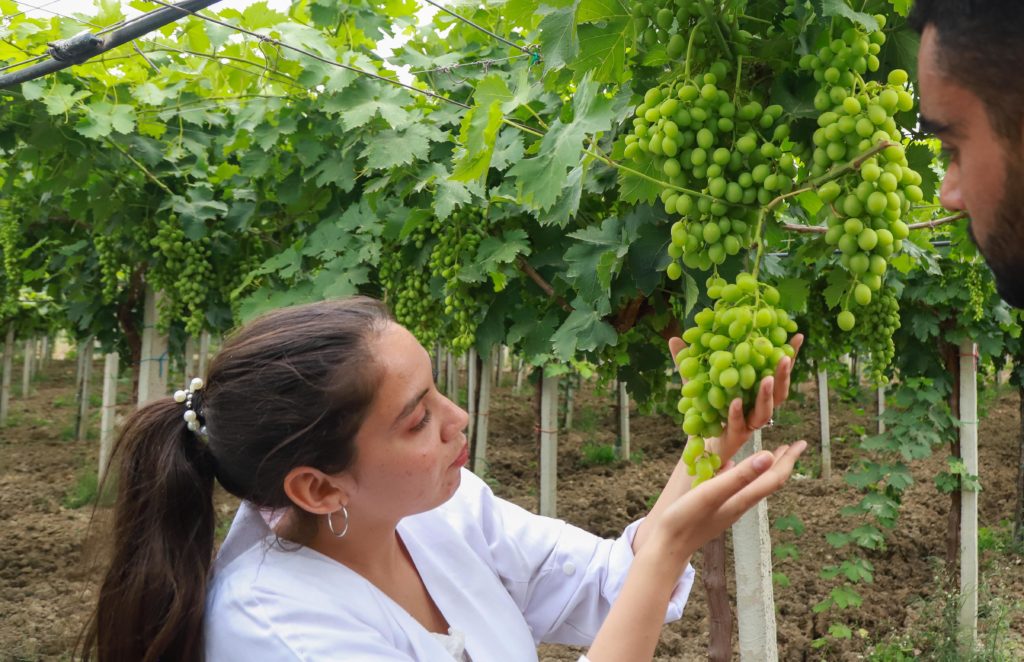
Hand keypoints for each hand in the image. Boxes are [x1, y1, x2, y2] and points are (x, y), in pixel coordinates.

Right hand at [654, 441, 806, 557]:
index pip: (774, 477)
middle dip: (783, 463)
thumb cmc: (685, 519)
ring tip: (771, 455)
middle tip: (794, 446)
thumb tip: (769, 457)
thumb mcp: (711, 493)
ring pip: (756, 486)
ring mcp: (729, 508)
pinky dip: (747, 475)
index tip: (801, 443)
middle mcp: (740, 504)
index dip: (788, 459)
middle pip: (768, 482)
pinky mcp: (717, 510)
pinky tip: (735, 469)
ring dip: (767, 469)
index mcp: (742, 499)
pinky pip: (740, 489)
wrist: (668, 547)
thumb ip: (739, 476)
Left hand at [668, 333, 803, 464]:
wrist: (696, 443)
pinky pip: (738, 424)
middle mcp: (756, 408)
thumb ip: (688, 361)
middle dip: (784, 375)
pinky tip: (735, 401)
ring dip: (767, 395)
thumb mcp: (695, 381)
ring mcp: (748, 424)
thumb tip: (674, 337)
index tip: (798, 336)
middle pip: (778, 392)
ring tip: (765, 377)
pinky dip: (736, 413)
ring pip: (765, 411)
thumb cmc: (702, 410)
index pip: (775, 373)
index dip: (789, 356)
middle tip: (785, 356)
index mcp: (754, 392)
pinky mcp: (734, 436)